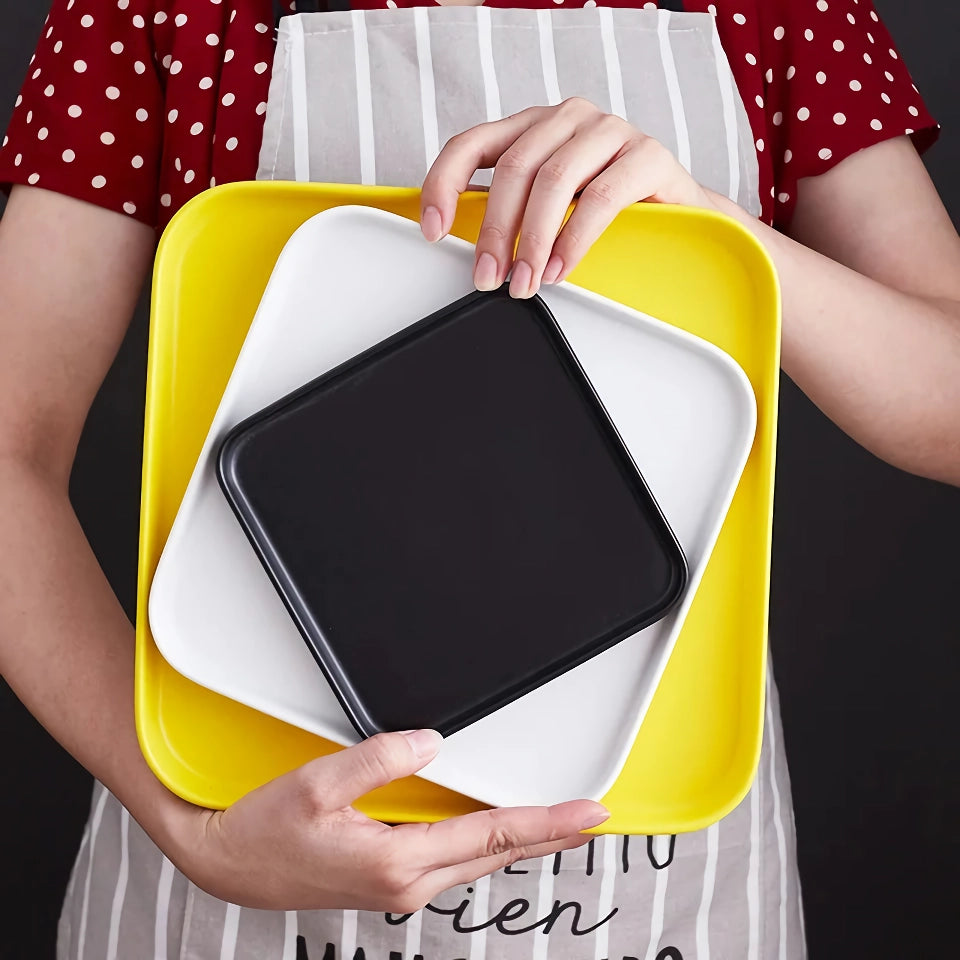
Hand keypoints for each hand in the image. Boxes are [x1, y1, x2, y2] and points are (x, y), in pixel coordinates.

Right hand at [179, 729, 607, 911]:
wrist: (228, 867)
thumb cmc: (265, 830)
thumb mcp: (316, 784)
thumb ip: (378, 759)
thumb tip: (432, 743)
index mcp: (396, 860)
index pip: (491, 833)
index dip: (547, 822)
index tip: (589, 813)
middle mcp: (406, 882)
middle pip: (496, 852)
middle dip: (548, 834)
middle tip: (592, 814)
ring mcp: (399, 887)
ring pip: (478, 858)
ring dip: (518, 837)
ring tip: (555, 819)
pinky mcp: (389, 880)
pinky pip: (453, 858)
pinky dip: (484, 841)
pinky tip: (493, 829)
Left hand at [420, 97, 714, 298]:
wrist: (680, 218)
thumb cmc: (607, 215)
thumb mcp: (549, 210)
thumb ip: (512, 214)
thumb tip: (471, 256)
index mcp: (533, 127)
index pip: (471, 144)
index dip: (443, 185)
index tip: (432, 230)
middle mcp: (567, 118)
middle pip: (514, 169)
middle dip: (496, 232)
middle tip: (488, 278)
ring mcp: (609, 130)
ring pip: (554, 180)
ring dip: (533, 241)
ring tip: (526, 282)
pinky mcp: (648, 153)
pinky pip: (602, 197)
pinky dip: (575, 239)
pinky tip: (562, 269)